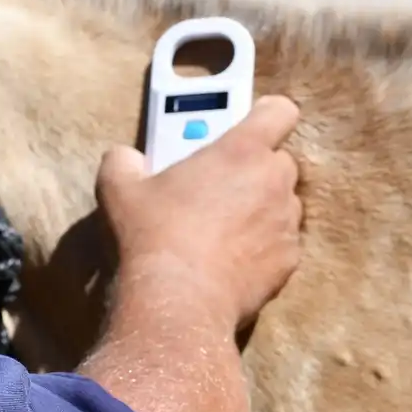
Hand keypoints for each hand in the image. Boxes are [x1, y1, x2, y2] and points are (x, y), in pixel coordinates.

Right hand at [96, 95, 302, 331]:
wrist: (179, 300)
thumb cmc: (154, 235)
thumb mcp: (121, 189)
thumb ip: (124, 162)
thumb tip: (125, 158)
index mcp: (241, 150)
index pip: (280, 111)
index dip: (267, 116)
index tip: (249, 128)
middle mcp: (274, 180)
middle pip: (280, 161)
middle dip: (257, 170)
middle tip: (222, 187)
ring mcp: (286, 222)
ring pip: (284, 204)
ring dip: (263, 209)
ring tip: (226, 229)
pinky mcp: (289, 261)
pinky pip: (282, 244)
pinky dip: (265, 248)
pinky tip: (234, 261)